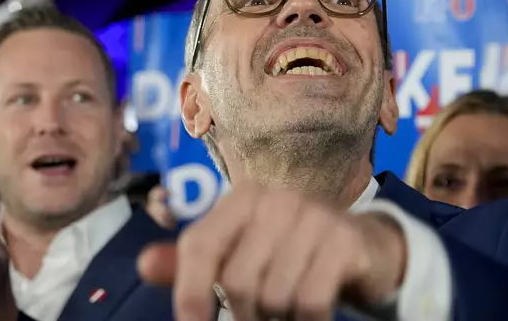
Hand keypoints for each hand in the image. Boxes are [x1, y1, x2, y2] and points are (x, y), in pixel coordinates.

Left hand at [137, 185, 405, 320]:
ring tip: (290, 309)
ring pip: (274, 296)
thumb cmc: (291, 253)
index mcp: (243, 198)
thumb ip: (196, 263)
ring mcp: (315, 217)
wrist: (362, 248)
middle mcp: (277, 199)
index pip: (199, 246)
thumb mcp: (243, 254)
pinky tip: (314, 317)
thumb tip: (145, 265)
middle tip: (262, 315)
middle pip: (237, 281)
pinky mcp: (345, 241)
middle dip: (245, 315)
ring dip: (279, 319)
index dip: (188, 293)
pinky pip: (310, 301)